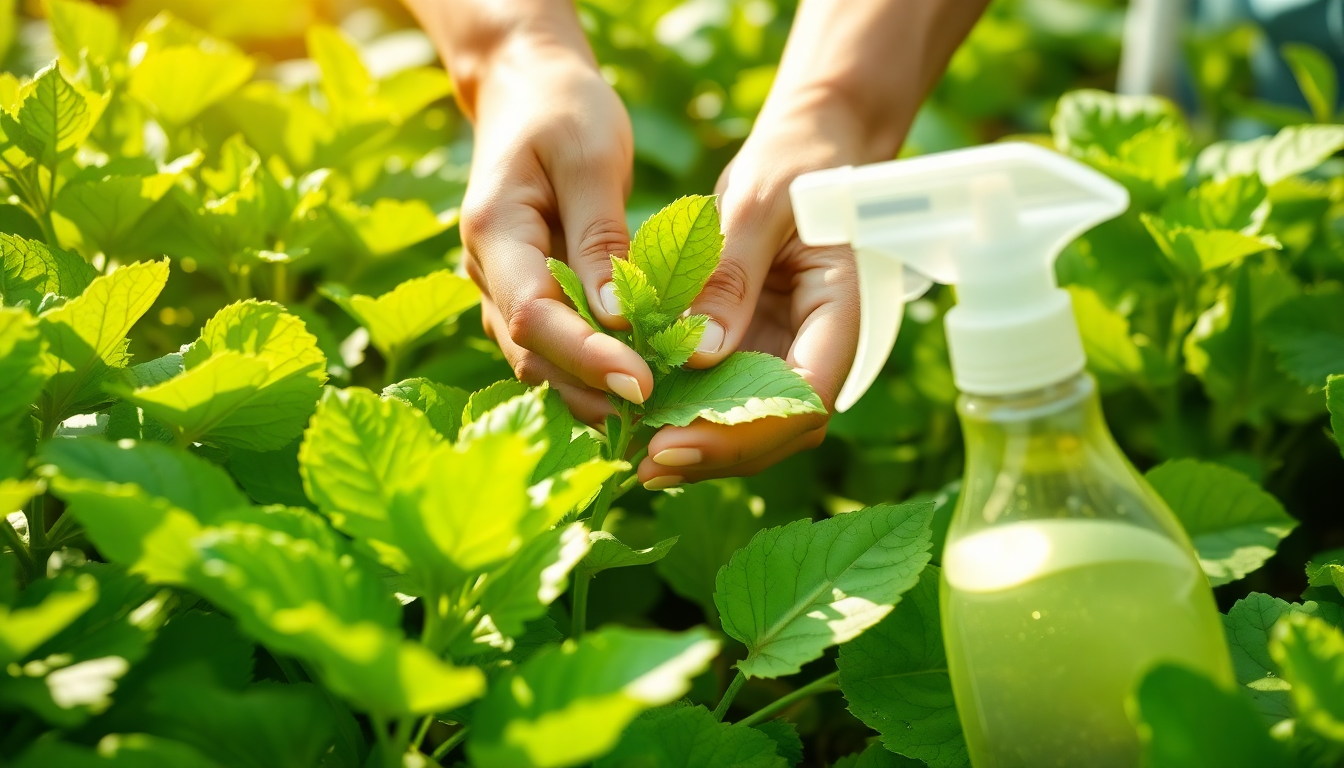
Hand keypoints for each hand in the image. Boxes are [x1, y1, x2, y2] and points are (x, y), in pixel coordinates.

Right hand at [458, 42, 651, 427]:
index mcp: (494, 232)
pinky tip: (645, 392)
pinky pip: (556, 349)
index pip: (534, 316)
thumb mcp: (592, 157)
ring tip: (661, 420)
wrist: (527, 88)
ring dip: (594, 394)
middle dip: (595, 393)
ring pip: (542, 363)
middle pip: (534, 356)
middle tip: (665, 420)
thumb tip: (617, 320)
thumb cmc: (564, 110)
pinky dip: (594, 373)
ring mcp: (501, 292)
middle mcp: (486, 274)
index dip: (587, 357)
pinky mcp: (528, 298)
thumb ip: (601, 238)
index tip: (645, 385)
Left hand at [637, 107, 872, 487]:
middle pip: (780, 429)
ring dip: (700, 448)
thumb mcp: (758, 203)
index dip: (745, 430)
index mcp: (841, 313)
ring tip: (633, 457)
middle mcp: (820, 349)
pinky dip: (687, 416)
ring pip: (754, 426)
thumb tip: (699, 356)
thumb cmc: (790, 165)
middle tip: (645, 465)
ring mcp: (788, 355)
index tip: (677, 439)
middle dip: (716, 452)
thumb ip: (731, 275)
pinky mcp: (756, 353)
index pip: (806, 396)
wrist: (803, 154)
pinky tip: (637, 426)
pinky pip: (726, 398)